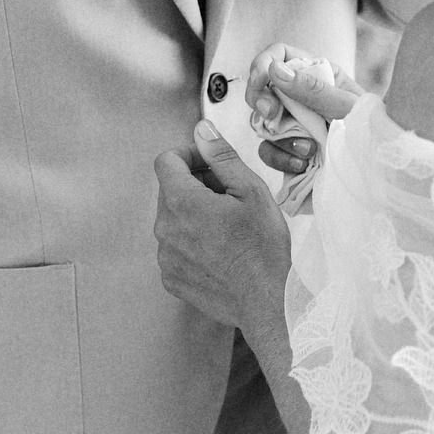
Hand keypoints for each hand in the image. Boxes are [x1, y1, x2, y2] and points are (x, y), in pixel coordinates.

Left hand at [154, 120, 291, 340]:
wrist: (268, 301)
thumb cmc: (264, 247)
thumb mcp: (251, 191)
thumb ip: (221, 157)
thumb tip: (202, 132)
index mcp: (182, 202)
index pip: (166, 161)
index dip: (189, 155)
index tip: (210, 164)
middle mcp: (165, 229)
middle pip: (169, 190)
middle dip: (195, 185)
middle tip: (229, 196)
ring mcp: (165, 257)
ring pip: (172, 220)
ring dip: (193, 215)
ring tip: (228, 227)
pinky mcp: (171, 279)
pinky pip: (174, 249)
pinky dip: (192, 243)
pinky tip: (220, 250)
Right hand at [245, 43, 365, 176]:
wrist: (380, 167)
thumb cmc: (374, 131)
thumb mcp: (347, 107)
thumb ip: (313, 89)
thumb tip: (275, 69)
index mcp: (318, 75)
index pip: (280, 55)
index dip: (263, 64)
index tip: (260, 81)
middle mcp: (301, 97)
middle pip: (262, 88)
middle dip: (260, 100)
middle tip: (270, 114)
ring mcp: (293, 124)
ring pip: (262, 122)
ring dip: (278, 137)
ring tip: (307, 149)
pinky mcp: (290, 150)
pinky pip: (268, 151)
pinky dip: (280, 158)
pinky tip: (301, 163)